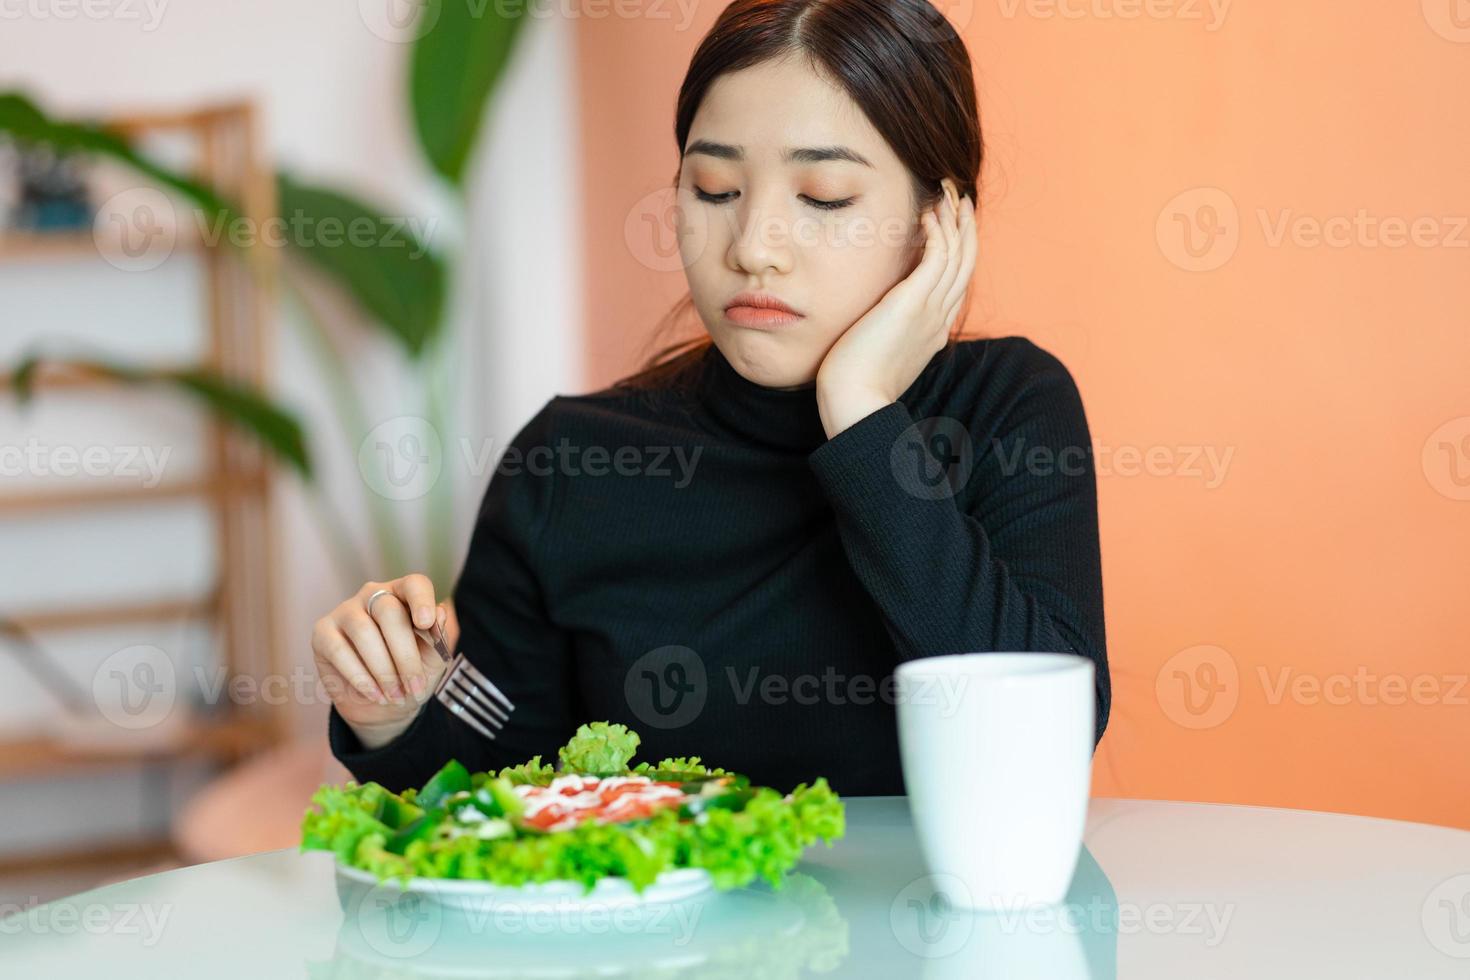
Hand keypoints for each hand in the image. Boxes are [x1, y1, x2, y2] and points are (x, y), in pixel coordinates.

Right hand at [311, 574, 459, 748]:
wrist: (381, 704)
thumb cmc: (410, 674)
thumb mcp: (432, 661)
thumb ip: (439, 638)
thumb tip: (441, 613)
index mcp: (404, 596)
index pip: (414, 584)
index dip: (421, 600)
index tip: (427, 622)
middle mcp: (373, 596)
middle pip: (388, 611)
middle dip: (405, 654)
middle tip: (415, 686)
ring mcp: (345, 612)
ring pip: (364, 632)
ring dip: (384, 671)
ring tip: (396, 696)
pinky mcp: (322, 632)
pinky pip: (339, 651)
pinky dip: (361, 677)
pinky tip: (376, 694)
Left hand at [815, 178, 976, 437]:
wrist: (856, 402)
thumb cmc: (857, 384)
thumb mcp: (880, 354)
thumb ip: (887, 333)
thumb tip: (878, 322)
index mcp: (934, 329)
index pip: (956, 281)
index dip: (958, 249)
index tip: (950, 225)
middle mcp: (940, 317)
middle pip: (966, 262)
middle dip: (965, 226)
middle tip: (960, 197)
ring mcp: (931, 309)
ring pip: (959, 254)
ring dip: (956, 219)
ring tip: (949, 191)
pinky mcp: (914, 302)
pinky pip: (939, 256)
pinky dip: (939, 231)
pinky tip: (929, 212)